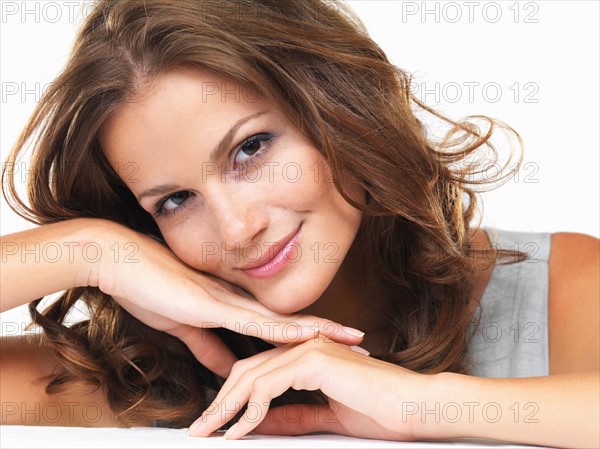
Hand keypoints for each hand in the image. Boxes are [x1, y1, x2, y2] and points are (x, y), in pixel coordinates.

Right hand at [83, 221, 364, 378]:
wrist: (122, 263)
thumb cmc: (150, 290)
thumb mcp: (184, 328)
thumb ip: (207, 348)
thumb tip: (227, 371)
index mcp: (234, 308)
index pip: (280, 325)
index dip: (310, 334)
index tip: (336, 344)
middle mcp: (240, 303)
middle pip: (294, 322)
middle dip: (329, 335)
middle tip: (362, 345)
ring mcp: (231, 303)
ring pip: (286, 321)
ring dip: (321, 332)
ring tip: (353, 341)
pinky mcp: (215, 306)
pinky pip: (257, 322)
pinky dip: (284, 330)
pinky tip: (307, 336)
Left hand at [188, 334, 426, 439]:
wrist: (414, 407)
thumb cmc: (380, 412)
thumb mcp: (325, 418)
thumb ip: (293, 417)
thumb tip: (261, 425)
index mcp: (307, 355)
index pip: (259, 372)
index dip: (233, 398)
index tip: (216, 424)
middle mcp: (304, 346)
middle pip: (247, 371)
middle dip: (221, 402)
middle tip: (200, 430)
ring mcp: (309, 350)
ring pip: (252, 376)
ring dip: (227, 407)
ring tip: (209, 432)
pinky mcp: (315, 360)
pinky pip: (270, 385)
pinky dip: (251, 410)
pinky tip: (239, 431)